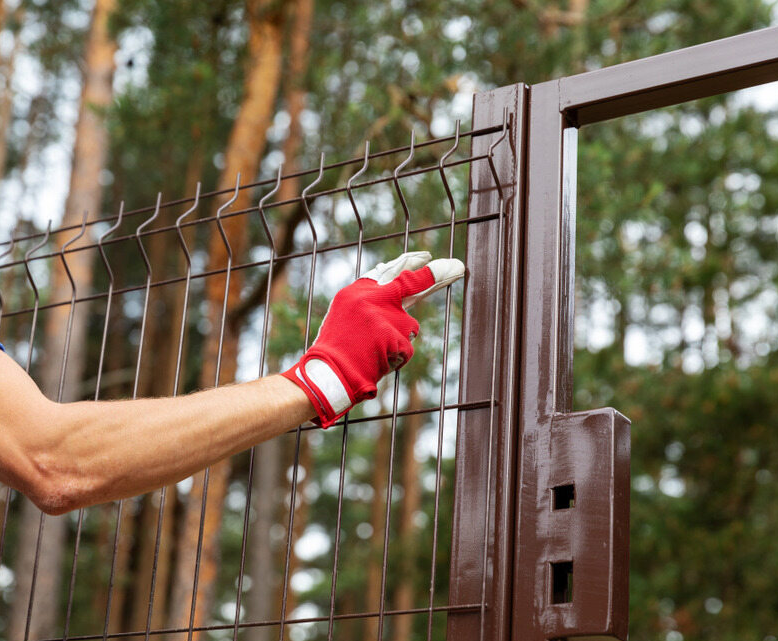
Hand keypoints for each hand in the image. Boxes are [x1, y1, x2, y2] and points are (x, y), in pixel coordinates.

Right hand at [281, 251, 464, 427]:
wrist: (329, 373)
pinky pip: (407, 349)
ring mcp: (387, 317)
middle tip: (459, 267)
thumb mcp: (345, 314)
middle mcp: (374, 298)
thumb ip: (369, 298)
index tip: (426, 257)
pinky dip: (396, 358)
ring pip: (410, 327)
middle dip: (439, 274)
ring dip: (399, 341)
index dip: (410, 263)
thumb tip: (395, 281)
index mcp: (358, 290)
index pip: (389, 270)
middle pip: (413, 283)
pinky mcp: (397, 336)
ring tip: (373, 352)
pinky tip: (377, 362)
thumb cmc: (337, 348)